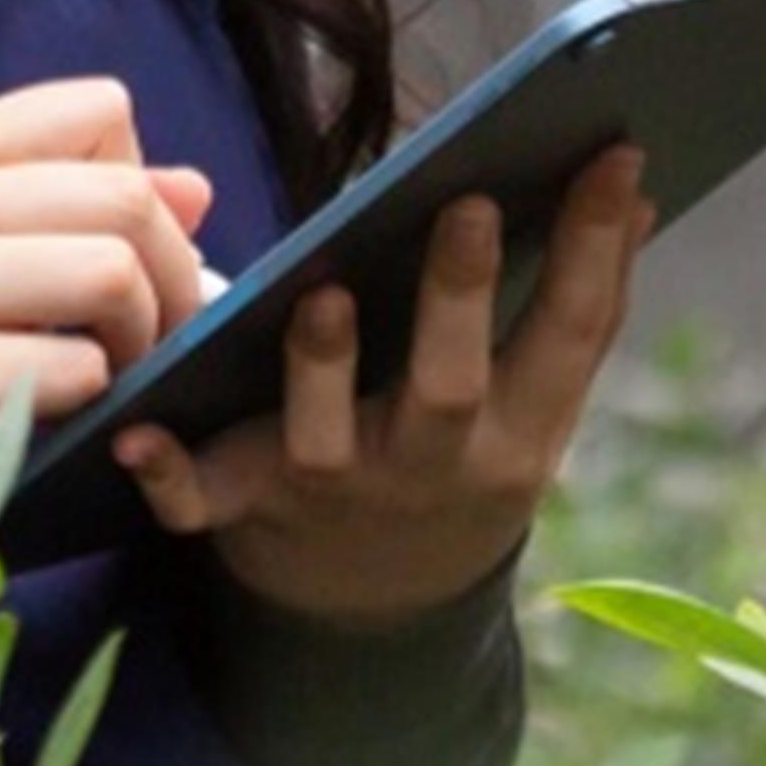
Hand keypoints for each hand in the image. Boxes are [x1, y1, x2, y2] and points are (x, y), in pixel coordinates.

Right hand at [0, 76, 215, 527]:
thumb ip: (76, 198)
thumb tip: (193, 189)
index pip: (98, 111)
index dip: (137, 174)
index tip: (120, 236)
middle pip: (126, 199)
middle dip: (171, 272)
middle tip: (153, 323)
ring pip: (113, 274)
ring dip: (138, 335)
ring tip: (109, 361)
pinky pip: (80, 369)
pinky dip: (92, 396)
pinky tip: (56, 403)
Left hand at [113, 145, 651, 625]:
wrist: (378, 613)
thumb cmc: (458, 459)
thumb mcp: (531, 407)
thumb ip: (568, 313)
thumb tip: (630, 182)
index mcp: (518, 433)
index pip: (572, 333)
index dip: (598, 246)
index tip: (616, 153)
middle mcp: (433, 465)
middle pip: (450, 385)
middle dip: (458, 298)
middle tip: (466, 205)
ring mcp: (338, 490)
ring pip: (327, 435)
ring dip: (323, 367)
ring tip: (323, 294)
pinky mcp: (249, 507)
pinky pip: (202, 499)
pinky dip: (169, 475)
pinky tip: (136, 437)